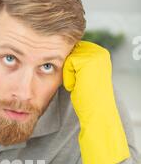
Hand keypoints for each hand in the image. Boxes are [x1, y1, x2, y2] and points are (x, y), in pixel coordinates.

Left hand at [63, 40, 129, 163]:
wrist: (96, 112)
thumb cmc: (88, 99)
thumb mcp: (84, 76)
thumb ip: (78, 64)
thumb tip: (64, 57)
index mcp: (100, 54)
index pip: (74, 52)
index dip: (72, 69)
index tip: (81, 82)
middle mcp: (99, 52)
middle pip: (69, 54)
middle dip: (70, 72)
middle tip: (81, 84)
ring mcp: (93, 55)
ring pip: (67, 59)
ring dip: (69, 75)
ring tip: (80, 85)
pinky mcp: (85, 61)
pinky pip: (66, 65)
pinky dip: (68, 78)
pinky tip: (78, 86)